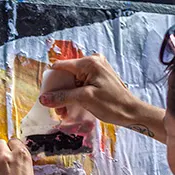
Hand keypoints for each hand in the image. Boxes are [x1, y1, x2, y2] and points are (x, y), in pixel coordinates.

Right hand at [40, 54, 164, 140]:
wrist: (131, 112)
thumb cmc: (111, 104)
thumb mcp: (85, 99)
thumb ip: (63, 97)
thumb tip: (43, 99)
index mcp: (89, 62)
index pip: (61, 67)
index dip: (51, 81)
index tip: (46, 97)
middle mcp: (92, 62)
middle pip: (66, 75)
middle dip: (59, 92)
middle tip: (57, 109)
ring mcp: (95, 70)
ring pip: (72, 82)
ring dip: (65, 97)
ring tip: (63, 112)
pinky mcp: (97, 79)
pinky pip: (79, 85)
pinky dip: (74, 96)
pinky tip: (71, 108)